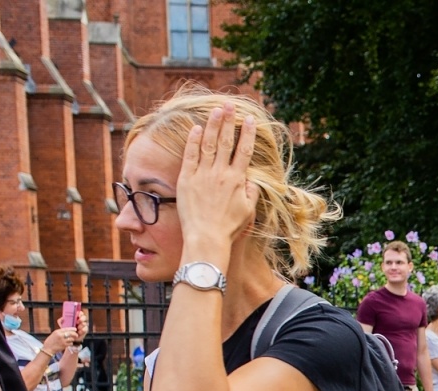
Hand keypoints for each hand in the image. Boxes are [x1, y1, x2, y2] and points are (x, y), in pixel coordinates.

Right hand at [41, 325, 79, 356]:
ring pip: (72, 339)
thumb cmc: (51, 341)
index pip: (66, 329)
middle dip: (75, 334)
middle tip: (76, 335)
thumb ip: (60, 332)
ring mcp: (62, 340)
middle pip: (71, 333)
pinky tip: (68, 344)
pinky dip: (70, 343)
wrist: (48, 348)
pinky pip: (71, 343)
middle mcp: (60, 335)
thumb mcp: (54, 334)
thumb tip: (68, 330)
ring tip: (70, 340)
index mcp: (57, 332)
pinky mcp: (64, 345)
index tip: (75, 329)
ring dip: (72, 340)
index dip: (72, 329)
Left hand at [175, 101, 259, 254]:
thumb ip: (251, 192)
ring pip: (209, 144)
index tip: (249, 120)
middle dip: (228, 121)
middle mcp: (220, 173)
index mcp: (237, 180)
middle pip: (226, 141)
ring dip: (213, 125)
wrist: (207, 237)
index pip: (244, 151)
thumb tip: (251, 179)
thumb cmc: (229, 227)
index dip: (247, 134)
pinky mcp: (186, 178)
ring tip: (216, 110)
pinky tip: (197, 128)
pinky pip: (190, 155)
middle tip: (229, 105)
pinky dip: (194, 140)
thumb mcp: (248, 211)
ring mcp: (203, 174)